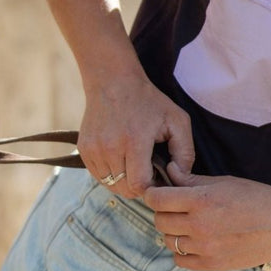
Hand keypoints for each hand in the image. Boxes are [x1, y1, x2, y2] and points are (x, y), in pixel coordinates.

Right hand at [79, 72, 193, 198]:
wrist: (112, 81)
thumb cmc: (149, 101)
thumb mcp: (177, 120)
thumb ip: (185, 152)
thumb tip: (178, 177)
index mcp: (134, 141)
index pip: (139, 185)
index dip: (152, 187)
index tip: (158, 176)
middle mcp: (110, 148)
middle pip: (124, 189)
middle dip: (139, 186)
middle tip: (149, 172)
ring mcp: (94, 149)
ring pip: (110, 184)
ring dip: (124, 181)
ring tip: (134, 165)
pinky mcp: (85, 149)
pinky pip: (99, 176)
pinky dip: (111, 175)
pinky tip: (121, 161)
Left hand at [144, 163, 270, 269]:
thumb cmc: (257, 198)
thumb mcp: (224, 182)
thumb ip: (192, 180)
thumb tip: (170, 170)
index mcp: (201, 201)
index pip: (157, 199)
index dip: (154, 194)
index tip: (158, 193)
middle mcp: (199, 226)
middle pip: (159, 220)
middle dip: (163, 212)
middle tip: (176, 208)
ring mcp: (205, 248)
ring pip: (168, 241)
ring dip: (173, 232)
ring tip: (189, 224)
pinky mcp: (212, 265)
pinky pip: (180, 260)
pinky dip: (182, 251)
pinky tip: (195, 241)